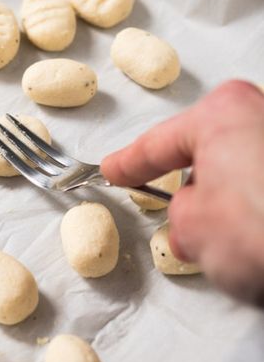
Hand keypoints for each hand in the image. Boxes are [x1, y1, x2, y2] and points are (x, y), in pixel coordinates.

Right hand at [101, 80, 263, 303]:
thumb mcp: (193, 226)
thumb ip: (180, 214)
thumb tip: (194, 218)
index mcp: (223, 112)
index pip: (160, 143)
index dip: (130, 164)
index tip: (113, 170)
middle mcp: (262, 114)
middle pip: (209, 156)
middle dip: (195, 192)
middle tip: (186, 227)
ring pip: (242, 174)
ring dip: (232, 207)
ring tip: (239, 249)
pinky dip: (259, 211)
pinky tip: (261, 242)